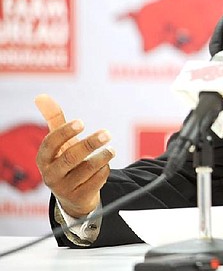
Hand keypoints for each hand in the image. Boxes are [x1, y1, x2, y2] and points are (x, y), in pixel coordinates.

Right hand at [34, 94, 114, 217]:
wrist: (74, 195)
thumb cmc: (66, 160)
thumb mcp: (60, 142)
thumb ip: (53, 119)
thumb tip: (41, 96)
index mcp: (43, 159)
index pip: (50, 144)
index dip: (64, 132)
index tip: (81, 122)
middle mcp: (51, 175)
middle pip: (70, 157)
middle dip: (90, 144)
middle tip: (107, 133)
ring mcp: (64, 188)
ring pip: (87, 169)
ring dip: (103, 157)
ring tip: (111, 149)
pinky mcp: (80, 198)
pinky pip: (96, 181)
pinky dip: (104, 170)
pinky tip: (105, 165)